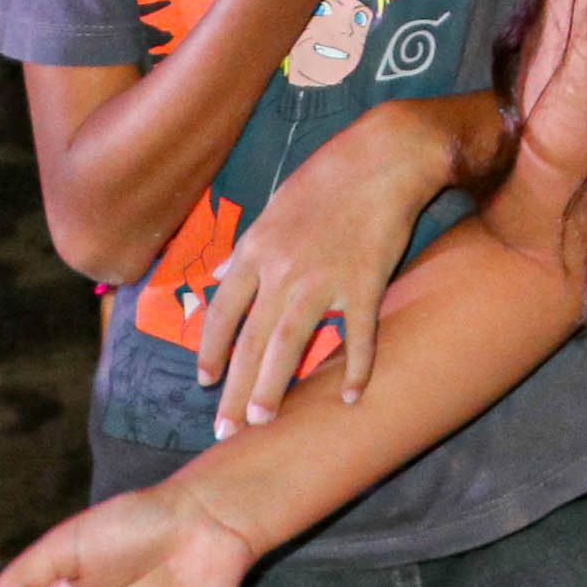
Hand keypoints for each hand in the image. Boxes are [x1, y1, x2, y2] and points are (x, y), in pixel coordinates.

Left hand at [194, 100, 444, 435]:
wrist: (382, 156)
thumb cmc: (327, 178)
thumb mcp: (273, 208)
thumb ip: (246, 249)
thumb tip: (217, 275)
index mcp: (255, 251)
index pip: (221, 312)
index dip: (210, 350)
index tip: (204, 381)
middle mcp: (281, 270)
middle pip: (250, 340)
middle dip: (234, 388)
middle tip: (227, 430)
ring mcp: (323, 278)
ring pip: (289, 343)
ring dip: (273, 386)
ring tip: (262, 420)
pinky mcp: (365, 281)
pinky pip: (358, 334)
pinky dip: (356, 367)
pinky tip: (349, 396)